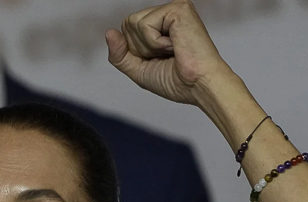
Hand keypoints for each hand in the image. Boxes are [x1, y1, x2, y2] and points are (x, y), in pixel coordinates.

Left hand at [106, 0, 232, 107]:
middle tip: (167, 56)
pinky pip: (144, 24)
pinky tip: (175, 46)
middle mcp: (168, 13)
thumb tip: (108, 33)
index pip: (127, 29)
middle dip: (141, 48)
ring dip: (148, 46)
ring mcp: (174, 8)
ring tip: (172, 51)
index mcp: (162, 26)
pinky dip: (155, 43)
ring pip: (133, 23)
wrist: (199, 87)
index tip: (160, 60)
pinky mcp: (178, 8)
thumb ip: (120, 54)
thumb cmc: (178, 82)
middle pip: (128, 24)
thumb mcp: (139, 70)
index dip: (136, 51)